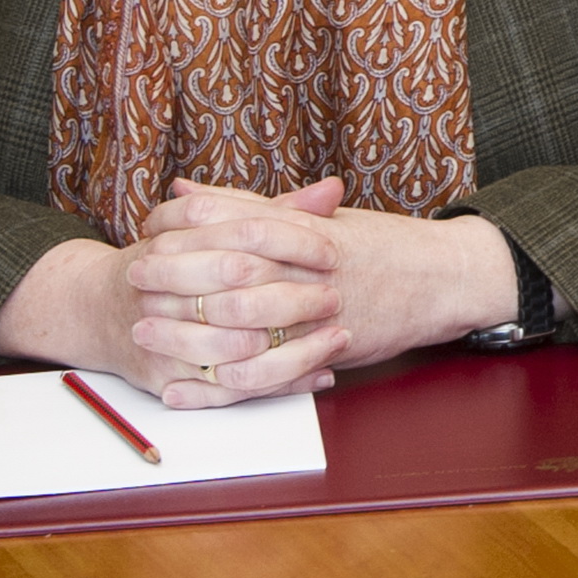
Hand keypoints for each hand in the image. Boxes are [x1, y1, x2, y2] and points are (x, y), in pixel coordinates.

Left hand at [111, 177, 518, 402]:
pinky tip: (181, 389)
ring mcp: (318, 307)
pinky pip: (262, 374)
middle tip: (132, 274)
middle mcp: (309, 264)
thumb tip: (184, 188)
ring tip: (144, 329)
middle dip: (174, 271)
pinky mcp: (324, 349)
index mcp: (305, 225)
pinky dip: (215, 386)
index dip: (184, 220)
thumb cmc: (379, 245)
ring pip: (241, 320)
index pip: (234, 216)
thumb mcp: (318, 216)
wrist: (445, 275)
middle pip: (228, 264)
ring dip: (186, 329)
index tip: (148, 225)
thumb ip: (250, 205)